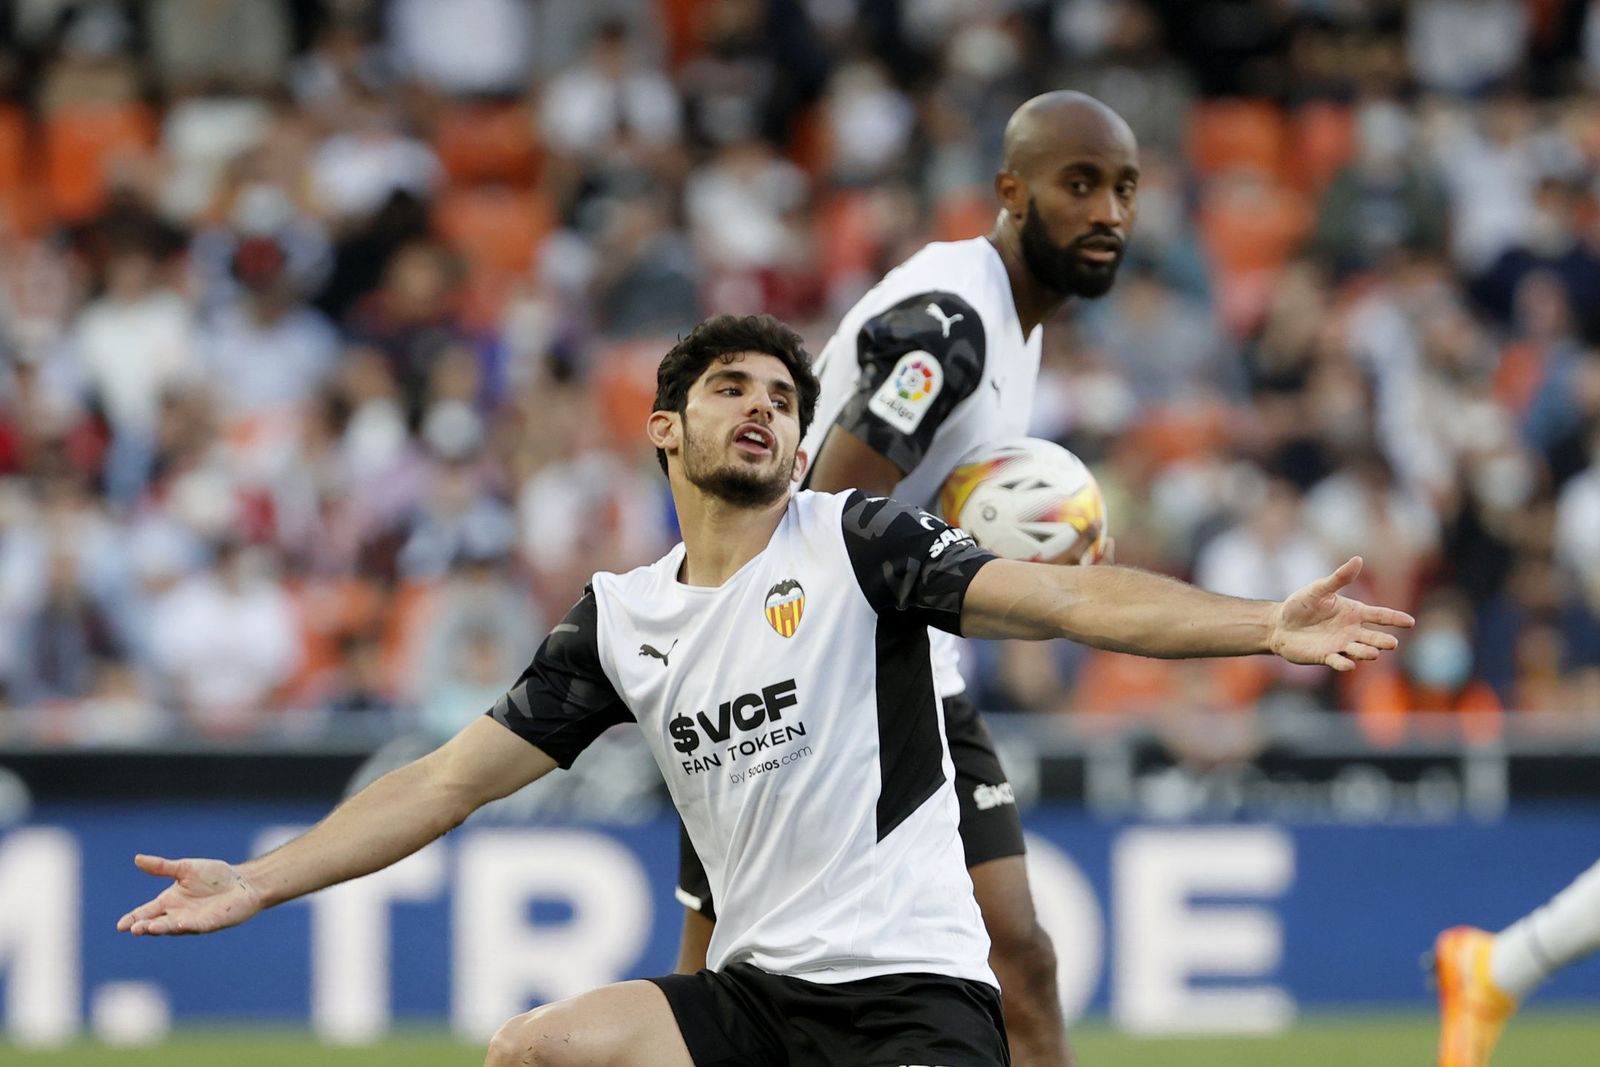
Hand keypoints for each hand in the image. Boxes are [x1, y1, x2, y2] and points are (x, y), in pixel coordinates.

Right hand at [117, 854, 263, 935]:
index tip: (120, 926)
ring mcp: (192, 921)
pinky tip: (176, 923)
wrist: (243, 882)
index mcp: (169, 901)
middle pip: (156, 923)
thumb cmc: (215, 876)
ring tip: (147, 928)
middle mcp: (177, 914)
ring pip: (172, 927)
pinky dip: (183, 926)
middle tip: (133, 928)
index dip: (133, 919)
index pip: (145, 912)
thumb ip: (162, 867)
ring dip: (160, 928)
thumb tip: (137, 858)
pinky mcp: (208, 923)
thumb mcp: (185, 868)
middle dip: (144, 926)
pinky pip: (194, 926)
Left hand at [1268, 557, 1414, 670]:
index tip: (1410, 622)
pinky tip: (1349, 664)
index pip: (1380, 615)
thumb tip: (1358, 559)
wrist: (1280, 624)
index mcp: (1354, 612)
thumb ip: (1339, 578)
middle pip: (1374, 637)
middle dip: (1384, 641)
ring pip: (1360, 651)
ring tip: (1373, 653)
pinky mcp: (1325, 656)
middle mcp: (1352, 631)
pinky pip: (1337, 661)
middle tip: (1392, 644)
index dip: (1395, 618)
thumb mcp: (1319, 589)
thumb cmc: (1301, 604)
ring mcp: (1340, 645)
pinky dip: (1343, 663)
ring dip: (1366, 652)